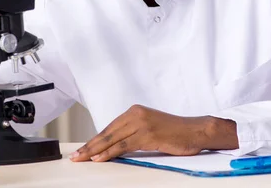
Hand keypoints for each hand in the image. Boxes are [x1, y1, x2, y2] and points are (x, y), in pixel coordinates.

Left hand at [69, 105, 238, 161]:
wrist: (195, 131)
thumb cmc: (175, 132)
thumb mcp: (150, 128)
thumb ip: (132, 133)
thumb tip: (113, 146)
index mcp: (135, 111)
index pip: (110, 127)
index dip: (94, 139)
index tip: (83, 149)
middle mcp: (137, 114)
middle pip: (108, 132)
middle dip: (90, 145)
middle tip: (76, 156)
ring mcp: (143, 123)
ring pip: (113, 139)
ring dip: (96, 150)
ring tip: (83, 159)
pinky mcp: (148, 134)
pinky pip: (124, 145)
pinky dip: (110, 152)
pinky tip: (100, 158)